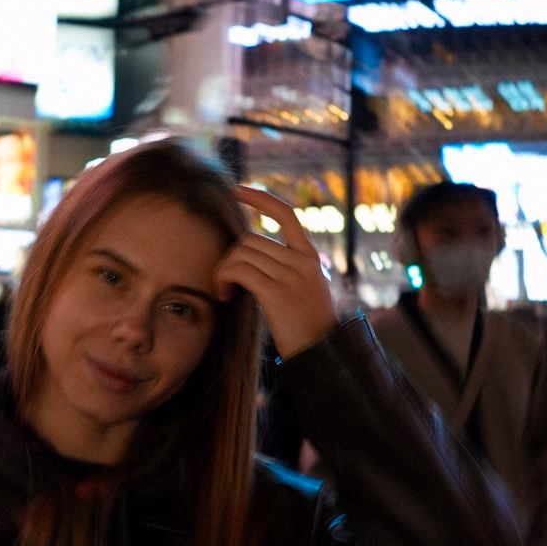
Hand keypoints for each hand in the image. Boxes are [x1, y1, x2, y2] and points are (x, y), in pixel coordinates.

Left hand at [216, 186, 337, 358]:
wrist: (323, 355)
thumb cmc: (308, 328)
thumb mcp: (307, 290)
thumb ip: (287, 269)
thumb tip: (251, 255)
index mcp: (310, 257)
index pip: (286, 214)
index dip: (261, 198)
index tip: (238, 190)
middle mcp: (302, 262)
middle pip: (251, 240)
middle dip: (230, 257)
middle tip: (224, 281)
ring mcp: (291, 277)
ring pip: (241, 254)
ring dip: (223, 271)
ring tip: (223, 291)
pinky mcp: (277, 294)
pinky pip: (239, 271)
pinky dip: (223, 279)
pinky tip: (223, 296)